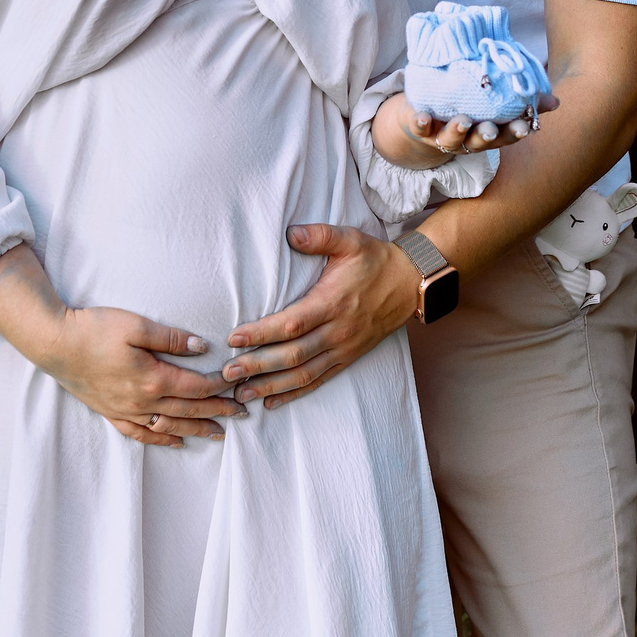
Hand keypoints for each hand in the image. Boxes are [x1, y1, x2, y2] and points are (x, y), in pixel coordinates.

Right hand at [31, 304, 244, 448]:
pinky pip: (141, 434)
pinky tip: (175, 441)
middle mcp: (142, 401)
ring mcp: (126, 410)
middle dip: (218, 412)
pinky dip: (161, 439)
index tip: (239, 384)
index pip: (196, 387)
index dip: (220, 387)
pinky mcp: (110, 412)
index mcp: (152, 378)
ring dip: (195, 430)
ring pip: (169, 427)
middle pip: (188, 411)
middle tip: (242, 413)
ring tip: (218, 433)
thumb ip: (171, 338)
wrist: (54, 344)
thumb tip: (201, 348)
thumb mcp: (136, 324)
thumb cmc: (94, 329)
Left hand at [222, 225, 419, 407]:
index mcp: (333, 303)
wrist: (409, 284)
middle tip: (227, 374)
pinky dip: (294, 394)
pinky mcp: (348, 358)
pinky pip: (319, 381)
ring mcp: (343, 349)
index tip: (234, 338)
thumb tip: (290, 234)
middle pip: (293, 355)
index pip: (292, 324)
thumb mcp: (350, 240)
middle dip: (257, 366)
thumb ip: (320, 236)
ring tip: (241, 394)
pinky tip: (272, 402)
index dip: (261, 334)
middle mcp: (337, 331)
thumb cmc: (375, 260)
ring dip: (271, 386)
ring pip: (303, 374)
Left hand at [371, 89, 555, 168]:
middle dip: (485, 135)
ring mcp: (442, 135)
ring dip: (456, 131)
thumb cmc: (467, 110)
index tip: (524, 128)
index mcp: (487, 133)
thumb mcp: (495, 107)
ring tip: (461, 121)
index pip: (505, 136)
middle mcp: (467, 139)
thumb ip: (524, 103)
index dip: (514, 133)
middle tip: (490, 128)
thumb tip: (555, 101)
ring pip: (451, 139)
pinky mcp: (421, 127)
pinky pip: (419, 127)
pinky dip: (420, 122)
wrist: (423, 119)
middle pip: (477, 141)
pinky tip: (421, 116)